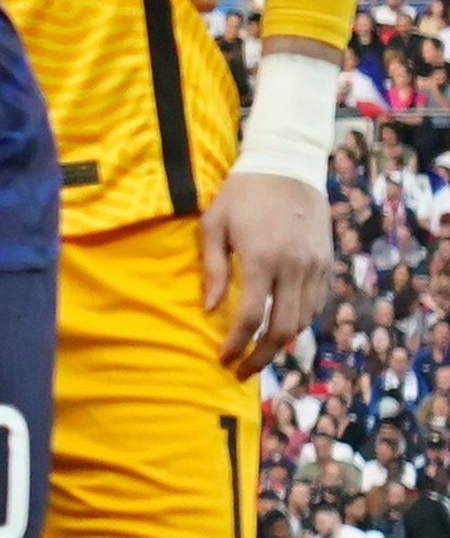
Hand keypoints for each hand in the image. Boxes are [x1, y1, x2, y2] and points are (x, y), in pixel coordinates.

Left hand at [202, 166, 333, 375]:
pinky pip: (316, 304)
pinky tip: (280, 327)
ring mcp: (316, 266)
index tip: (223, 359)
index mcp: (262, 258)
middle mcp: (294, 267)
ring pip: (303, 320)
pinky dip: (299, 322)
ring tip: (258, 353)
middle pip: (283, 329)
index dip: (237, 344)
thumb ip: (212, 269)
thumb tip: (211, 310)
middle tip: (242, 371)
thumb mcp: (214, 225)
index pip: (252, 316)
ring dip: (282, 343)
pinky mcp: (327, 262)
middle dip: (262, 357)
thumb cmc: (241, 194)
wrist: (288, 166)